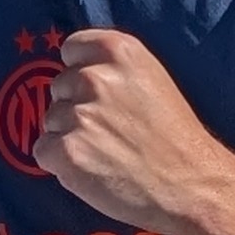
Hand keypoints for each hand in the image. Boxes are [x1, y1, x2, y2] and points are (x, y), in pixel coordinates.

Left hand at [34, 28, 234, 234]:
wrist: (191, 185)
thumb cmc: (175, 136)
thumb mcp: (152, 79)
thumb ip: (114, 68)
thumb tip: (75, 69)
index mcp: (118, 51)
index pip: (71, 49)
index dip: (80, 72)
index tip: (97, 94)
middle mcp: (95, 77)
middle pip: (58, 88)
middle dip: (75, 108)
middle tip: (111, 131)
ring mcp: (79, 114)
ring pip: (51, 121)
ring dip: (69, 137)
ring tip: (107, 153)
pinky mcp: (66, 151)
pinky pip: (43, 151)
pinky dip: (61, 164)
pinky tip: (93, 170)